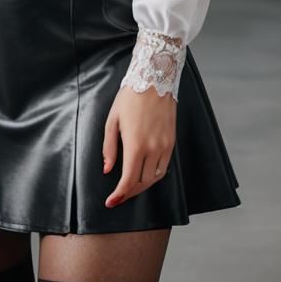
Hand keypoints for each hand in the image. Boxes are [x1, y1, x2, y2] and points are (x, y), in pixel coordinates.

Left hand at [102, 86, 175, 207]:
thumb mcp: (112, 120)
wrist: (154, 79)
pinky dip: (154, 175)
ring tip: (131, 187)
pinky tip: (145, 173)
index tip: (111, 202)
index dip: (119, 195)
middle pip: (142, 182)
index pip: (129, 180)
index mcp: (135, 144)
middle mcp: (153, 148)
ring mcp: (165, 145)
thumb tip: (108, 169)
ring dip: (143, 186)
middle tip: (119, 195)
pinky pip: (164, 166)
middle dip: (129, 192)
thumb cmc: (130, 97)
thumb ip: (109, 147)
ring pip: (155, 177)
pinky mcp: (172, 141)